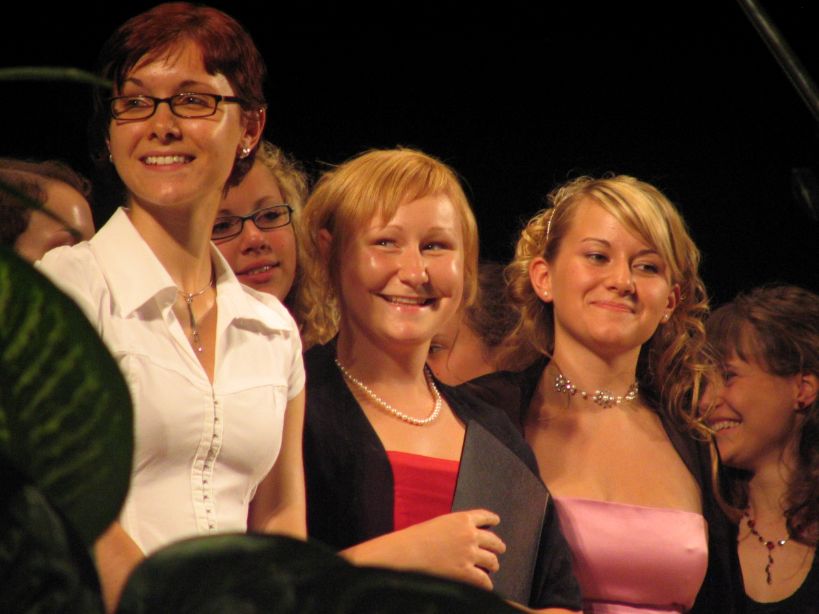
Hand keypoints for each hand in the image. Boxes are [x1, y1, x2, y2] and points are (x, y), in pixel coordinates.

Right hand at [343, 509, 504, 589]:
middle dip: (497, 546)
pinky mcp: (466, 572)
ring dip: (494, 564)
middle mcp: (470, 535)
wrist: (407, 553)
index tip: (496, 521)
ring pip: (492, 560)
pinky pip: (484, 580)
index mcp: (462, 519)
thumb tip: (464, 537)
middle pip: (493, 540)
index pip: (484, 516)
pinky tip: (487, 585)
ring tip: (494, 567)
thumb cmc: (416, 538)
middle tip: (499, 549)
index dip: (492, 519)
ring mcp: (470, 554)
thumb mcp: (439, 523)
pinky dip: (487, 584)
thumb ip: (455, 528)